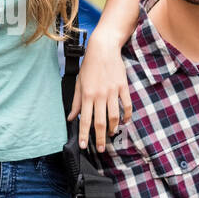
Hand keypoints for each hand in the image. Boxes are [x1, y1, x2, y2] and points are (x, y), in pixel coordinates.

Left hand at [68, 34, 131, 151]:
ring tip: (111, 135)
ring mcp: (113, 92)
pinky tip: (125, 122)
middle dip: (100, 138)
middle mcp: (100, 95)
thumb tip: (71, 117)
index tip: (83, 145)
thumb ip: (75, 102)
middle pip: (100, 122)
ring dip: (113, 128)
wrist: (104, 48)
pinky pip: (127, 105)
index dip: (84, 134)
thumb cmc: (89, 65)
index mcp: (87, 95)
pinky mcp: (123, 87)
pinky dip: (127, 115)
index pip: (85, 119)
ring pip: (114, 116)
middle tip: (101, 149)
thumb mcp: (79, 83)